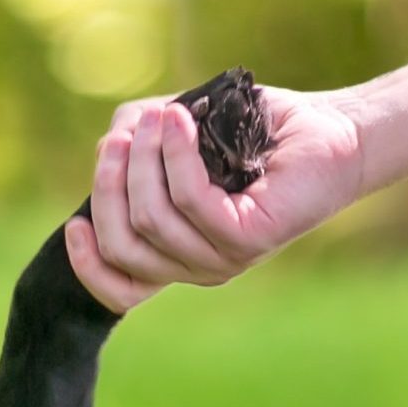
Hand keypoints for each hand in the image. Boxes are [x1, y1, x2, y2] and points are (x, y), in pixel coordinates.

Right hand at [64, 84, 367, 314]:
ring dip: (144, 159)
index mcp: (178, 253)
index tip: (75, 225)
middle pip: (124, 244)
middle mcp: (198, 265)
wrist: (332, 131)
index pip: (119, 289)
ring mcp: (224, 258)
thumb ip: (138, 139)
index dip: (87, 265)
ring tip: (161, 117)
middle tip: (122, 135)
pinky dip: (176, 156)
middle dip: (109, 185)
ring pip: (151, 219)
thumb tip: (113, 141)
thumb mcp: (181, 134)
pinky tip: (180, 122)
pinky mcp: (248, 238)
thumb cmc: (257, 132)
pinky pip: (191, 200)